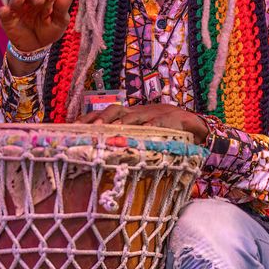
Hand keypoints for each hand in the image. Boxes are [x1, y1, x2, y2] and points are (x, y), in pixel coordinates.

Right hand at [0, 0, 76, 52]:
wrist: (36, 47)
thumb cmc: (49, 31)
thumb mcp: (60, 21)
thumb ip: (63, 7)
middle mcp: (29, 1)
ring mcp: (18, 9)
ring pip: (16, 0)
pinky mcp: (8, 20)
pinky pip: (4, 14)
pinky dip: (3, 11)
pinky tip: (4, 10)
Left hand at [82, 103, 209, 143]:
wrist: (195, 125)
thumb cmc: (166, 134)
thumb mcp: (146, 137)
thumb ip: (129, 144)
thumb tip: (105, 158)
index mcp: (130, 116)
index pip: (105, 114)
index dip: (90, 118)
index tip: (73, 127)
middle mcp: (139, 112)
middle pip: (115, 111)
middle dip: (101, 119)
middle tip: (91, 129)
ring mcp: (154, 113)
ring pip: (135, 116)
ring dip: (122, 124)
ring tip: (112, 132)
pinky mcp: (172, 118)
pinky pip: (160, 122)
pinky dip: (152, 127)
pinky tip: (146, 133)